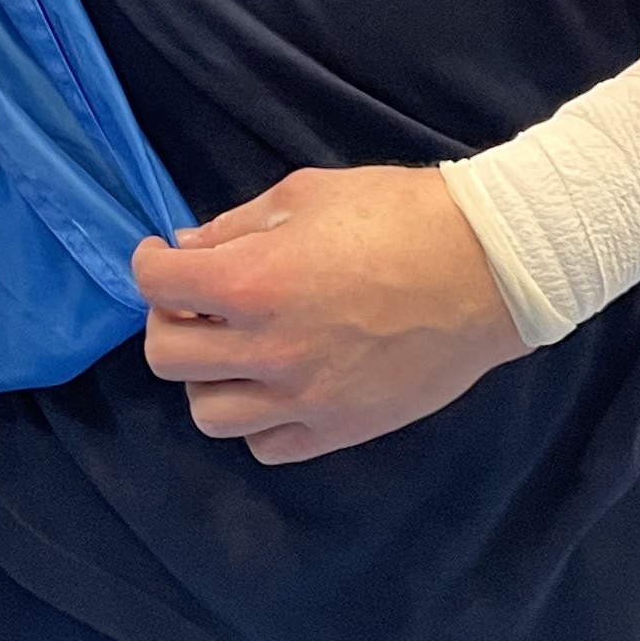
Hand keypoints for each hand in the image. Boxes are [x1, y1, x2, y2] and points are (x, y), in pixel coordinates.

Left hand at [133, 165, 525, 465]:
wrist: (490, 268)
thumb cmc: (400, 214)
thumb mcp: (305, 194)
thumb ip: (236, 226)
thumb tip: (189, 248)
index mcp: (253, 282)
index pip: (155, 284)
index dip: (149, 263)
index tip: (162, 256)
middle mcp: (268, 349)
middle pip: (166, 355)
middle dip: (169, 321)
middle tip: (196, 301)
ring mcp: (304, 399)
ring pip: (207, 413)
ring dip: (208, 377)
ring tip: (235, 349)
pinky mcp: (341, 430)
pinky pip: (266, 446)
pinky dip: (258, 419)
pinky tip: (277, 385)